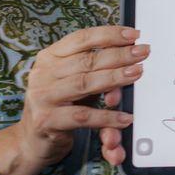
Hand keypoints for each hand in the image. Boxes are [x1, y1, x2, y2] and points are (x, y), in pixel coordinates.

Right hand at [0, 26, 157, 174]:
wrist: (32, 140)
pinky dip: (107, 117)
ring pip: (85, 84)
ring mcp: (43, 97)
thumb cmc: (60, 106)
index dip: (109, 34)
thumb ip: (94, 69)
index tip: (133, 34)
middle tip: (143, 53)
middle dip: (118, 55)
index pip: (81, 38)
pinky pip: (83, 116)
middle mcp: (43, 73)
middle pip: (86, 60)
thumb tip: (130, 56)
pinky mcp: (46, 120)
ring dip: (115, 78)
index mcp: (49, 57)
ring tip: (137, 73)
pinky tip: (126, 117)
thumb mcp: (73, 82)